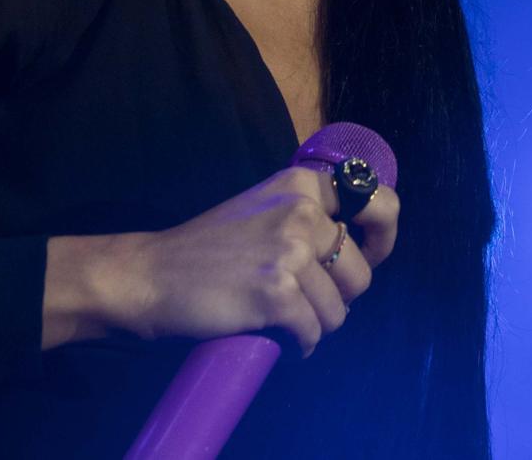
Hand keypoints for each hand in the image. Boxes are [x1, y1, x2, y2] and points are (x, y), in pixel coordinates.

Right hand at [108, 164, 400, 358]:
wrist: (149, 276)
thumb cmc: (207, 249)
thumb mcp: (264, 209)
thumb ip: (309, 215)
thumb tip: (357, 248)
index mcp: (302, 186)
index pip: (379, 203)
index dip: (382, 238)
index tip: (365, 258)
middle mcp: (302, 212)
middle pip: (360, 274)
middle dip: (338, 297)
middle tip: (304, 300)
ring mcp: (291, 252)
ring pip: (338, 311)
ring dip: (314, 325)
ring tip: (282, 320)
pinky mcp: (277, 294)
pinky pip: (312, 334)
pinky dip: (298, 345)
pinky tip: (277, 339)